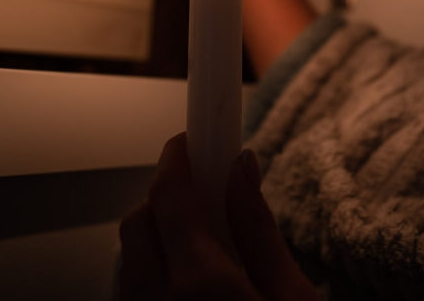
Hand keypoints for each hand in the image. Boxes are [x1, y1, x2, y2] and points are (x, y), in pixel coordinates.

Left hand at [119, 133, 319, 300]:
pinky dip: (153, 273)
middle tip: (206, 197)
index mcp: (201, 284)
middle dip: (166, 198)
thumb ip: (259, 232)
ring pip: (129, 259)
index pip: (169, 195)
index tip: (192, 138)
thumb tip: (241, 168)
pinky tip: (189, 284)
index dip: (177, 157)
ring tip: (203, 247)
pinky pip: (133, 290)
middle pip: (138, 221)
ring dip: (157, 238)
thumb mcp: (293, 297)